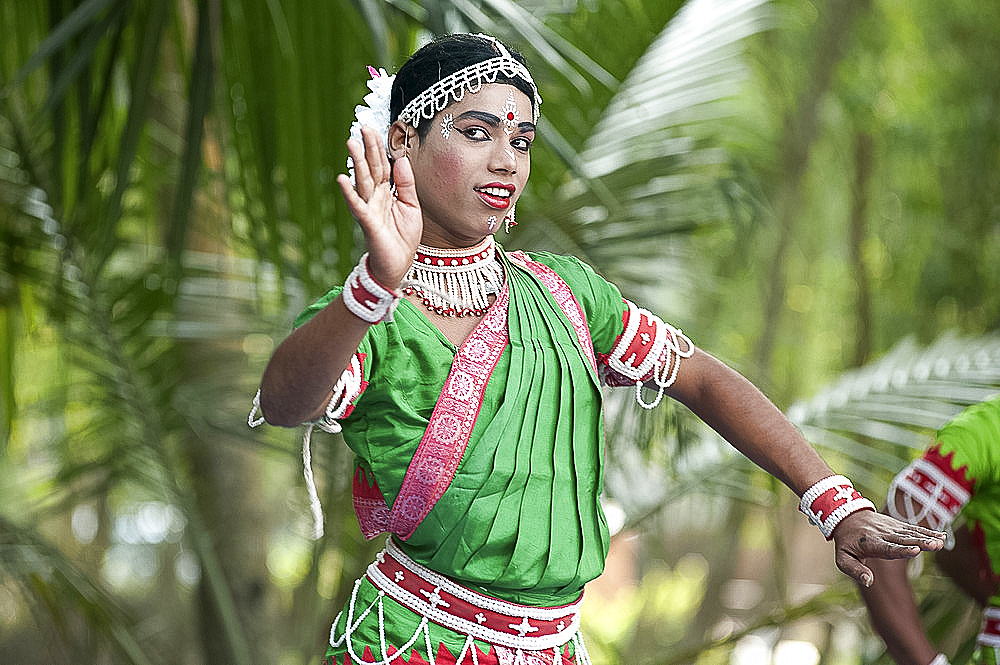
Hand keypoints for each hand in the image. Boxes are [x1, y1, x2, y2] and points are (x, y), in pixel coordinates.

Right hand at [336, 125, 421, 287]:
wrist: (398, 264)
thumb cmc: (402, 237)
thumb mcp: (411, 206)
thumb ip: (406, 184)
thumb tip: (402, 160)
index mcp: (386, 192)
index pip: (382, 165)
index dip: (379, 148)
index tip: (374, 129)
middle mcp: (375, 197)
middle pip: (371, 168)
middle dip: (367, 148)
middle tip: (362, 127)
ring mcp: (369, 208)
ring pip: (363, 181)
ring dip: (356, 162)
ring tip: (351, 144)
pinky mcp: (368, 222)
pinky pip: (357, 205)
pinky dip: (349, 192)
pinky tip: (342, 179)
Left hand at [831, 510, 945, 586]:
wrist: (846, 517)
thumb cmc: (846, 543)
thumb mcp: (842, 559)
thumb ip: (854, 571)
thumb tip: (869, 582)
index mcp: (870, 544)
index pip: (887, 548)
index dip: (902, 550)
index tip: (915, 551)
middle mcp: (882, 534)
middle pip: (903, 539)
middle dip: (919, 542)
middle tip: (935, 546)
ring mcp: (890, 528)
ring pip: (910, 533)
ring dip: (926, 537)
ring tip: (941, 542)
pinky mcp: (896, 525)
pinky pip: (912, 528)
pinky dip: (926, 532)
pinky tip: (941, 536)